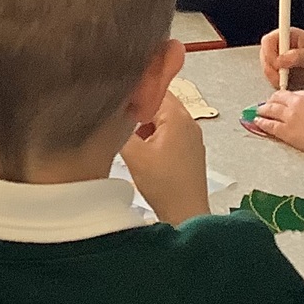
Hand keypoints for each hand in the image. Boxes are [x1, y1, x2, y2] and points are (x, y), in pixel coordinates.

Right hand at [120, 94, 208, 224]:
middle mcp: (189, 121)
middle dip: (139, 112)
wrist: (186, 214)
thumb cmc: (163, 184)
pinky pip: (170, 133)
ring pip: (164, 120)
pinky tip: (144, 153)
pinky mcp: (191, 151)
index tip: (117, 102)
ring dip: (146, 126)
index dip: (134, 94)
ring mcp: (193, 137)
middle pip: (160, 104)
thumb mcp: (134, 154)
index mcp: (177, 116)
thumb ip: (121, 128)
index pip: (154, 90)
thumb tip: (111, 112)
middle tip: (120, 122)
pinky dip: (156, 137)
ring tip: (131, 140)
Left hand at [246, 88, 303, 158]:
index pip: (290, 94)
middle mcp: (296, 103)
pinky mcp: (286, 131)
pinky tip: (257, 121)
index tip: (280, 99)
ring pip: (271, 110)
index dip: (283, 97)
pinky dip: (262, 122)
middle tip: (266, 104)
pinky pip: (270, 125)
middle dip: (270, 101)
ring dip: (263, 110)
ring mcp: (289, 116)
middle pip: (278, 99)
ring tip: (258, 112)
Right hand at [259, 26, 303, 92]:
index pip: (268, 40)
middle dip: (270, 68)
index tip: (276, 63)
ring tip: (285, 81)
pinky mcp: (285, 72)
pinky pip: (274, 78)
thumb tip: (280, 60)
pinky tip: (288, 84)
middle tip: (280, 76)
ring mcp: (283, 59)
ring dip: (273, 77)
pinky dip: (278, 83)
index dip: (269, 52)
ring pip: (267, 68)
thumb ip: (296, 56)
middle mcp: (283, 46)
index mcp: (289, 35)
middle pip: (264, 55)